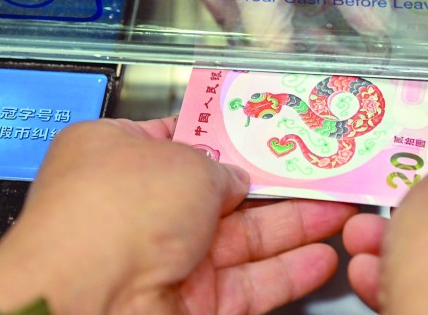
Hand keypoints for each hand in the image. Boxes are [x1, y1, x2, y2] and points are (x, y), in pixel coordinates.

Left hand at [0, 118, 357, 314]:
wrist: (85, 301)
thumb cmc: (120, 207)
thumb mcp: (181, 162)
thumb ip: (220, 167)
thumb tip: (238, 180)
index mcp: (121, 154)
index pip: (184, 138)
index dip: (231, 134)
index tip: (273, 131)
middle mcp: (142, 206)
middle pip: (224, 191)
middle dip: (278, 184)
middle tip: (325, 173)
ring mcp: (167, 258)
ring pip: (245, 239)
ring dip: (296, 227)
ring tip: (343, 212)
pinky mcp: (190, 304)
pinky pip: (247, 284)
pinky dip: (286, 272)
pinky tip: (323, 258)